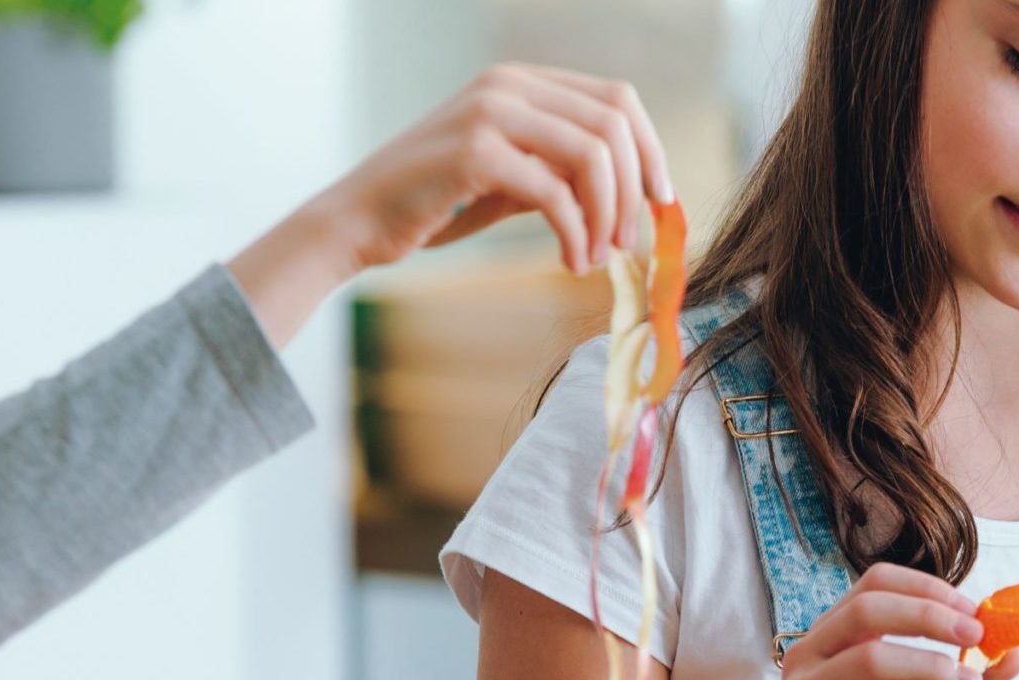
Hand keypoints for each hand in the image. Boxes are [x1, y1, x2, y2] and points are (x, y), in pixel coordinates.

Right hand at [230, 64, 673, 346]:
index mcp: (521, 81)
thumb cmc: (433, 204)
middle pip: (613, 124)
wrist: (358, 220)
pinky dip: (575, 233)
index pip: (616, 99)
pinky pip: (555, 192)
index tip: (660, 201)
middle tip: (627, 241)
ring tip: (596, 256)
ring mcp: (490, 112)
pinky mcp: (475, 152)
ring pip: (592, 155)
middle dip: (633, 189)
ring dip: (608, 214)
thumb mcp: (509, 178)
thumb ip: (560, 171)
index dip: (650, 150)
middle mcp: (508, 84)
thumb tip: (629, 195)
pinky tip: (570, 260)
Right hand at [752, 564, 1018, 679]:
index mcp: (836, 637)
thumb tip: (1018, 653)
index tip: (974, 611)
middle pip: (868, 607)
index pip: (876, 583)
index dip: (928, 588)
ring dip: (927, 665)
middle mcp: (812, 654)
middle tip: (977, 635)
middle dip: (930, 616)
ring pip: (866, 656)